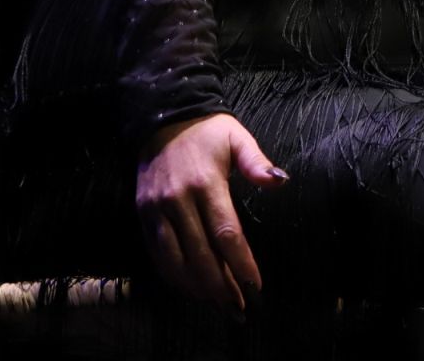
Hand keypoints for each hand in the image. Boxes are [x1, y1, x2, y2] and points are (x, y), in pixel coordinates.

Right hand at [136, 113, 289, 310]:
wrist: (161, 117)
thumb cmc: (207, 130)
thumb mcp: (236, 137)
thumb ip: (257, 162)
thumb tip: (281, 180)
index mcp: (206, 182)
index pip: (226, 233)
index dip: (241, 263)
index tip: (256, 285)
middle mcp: (178, 200)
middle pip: (201, 254)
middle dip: (222, 285)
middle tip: (239, 307)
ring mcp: (157, 209)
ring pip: (176, 260)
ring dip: (197, 286)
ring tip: (218, 303)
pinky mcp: (142, 214)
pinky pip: (157, 253)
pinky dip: (173, 275)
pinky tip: (191, 287)